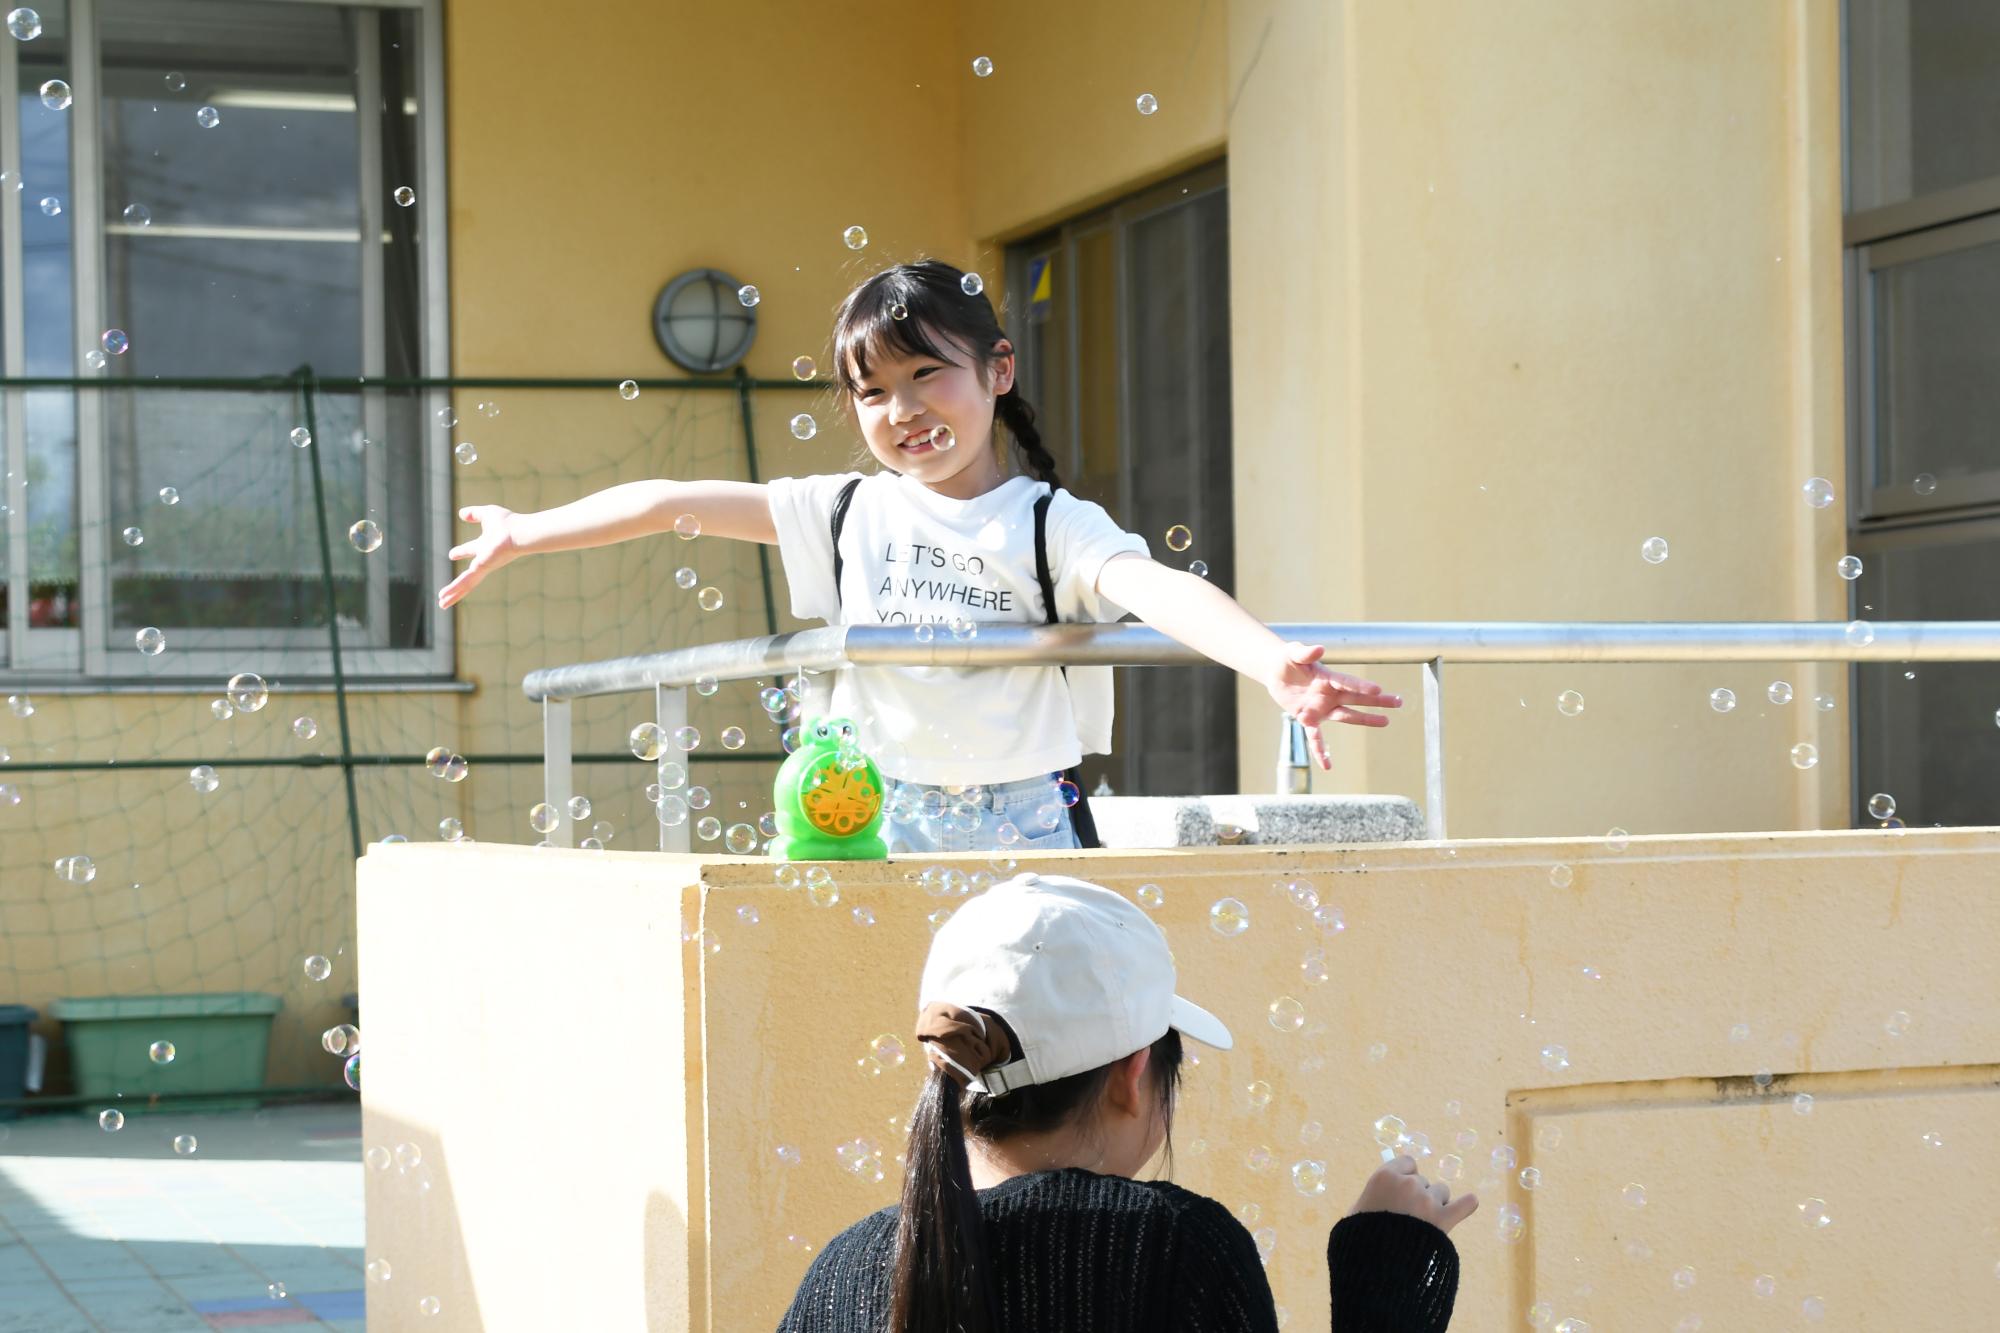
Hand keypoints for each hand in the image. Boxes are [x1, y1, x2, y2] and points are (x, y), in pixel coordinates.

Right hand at [438, 505, 523, 609]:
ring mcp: (483, 567)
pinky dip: (454, 590)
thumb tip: (462, 514)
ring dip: (453, 593)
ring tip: (441, 604)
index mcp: (486, 546)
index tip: (451, 554)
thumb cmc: (508, 524)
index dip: (462, 551)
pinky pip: (465, 582)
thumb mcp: (487, 514)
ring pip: (465, 583)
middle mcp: (485, 559)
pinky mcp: (481, 570)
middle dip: (457, 582)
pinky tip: (444, 597)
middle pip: (468, 574)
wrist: (518, 533)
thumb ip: (474, 513)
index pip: (471, 549)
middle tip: (446, 591)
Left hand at [1265, 643, 1401, 768]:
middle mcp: (1329, 694)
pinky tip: (1327, 765)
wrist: (1276, 671)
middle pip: (1356, 699)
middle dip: (1377, 701)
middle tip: (1398, 702)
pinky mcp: (1308, 719)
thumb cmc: (1288, 658)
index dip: (1361, 686)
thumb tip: (1319, 649)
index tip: (1378, 689)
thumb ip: (1306, 652)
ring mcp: (1321, 708)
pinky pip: (1316, 738)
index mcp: (1328, 677)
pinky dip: (1321, 751)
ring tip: (1386, 722)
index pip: (1347, 683)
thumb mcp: (1294, 653)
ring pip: (1347, 716)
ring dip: (1366, 720)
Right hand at [1347, 1155, 1477, 1234]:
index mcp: (1385, 1176)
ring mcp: (1428, 1200)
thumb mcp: (1358, 1211)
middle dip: (1418, 1194)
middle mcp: (1408, 1183)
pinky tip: (1468, 1203)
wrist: (1378, 1265)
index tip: (1401, 1191)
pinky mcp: (1444, 1218)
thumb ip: (1375, 1197)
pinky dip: (1467, 1204)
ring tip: (1426, 1223)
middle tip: (1409, 1216)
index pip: (1407, 1162)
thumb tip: (1385, 1195)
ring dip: (1436, 1203)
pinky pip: (1466, 1204)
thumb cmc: (1361, 1238)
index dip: (1405, 1176)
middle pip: (1423, 1180)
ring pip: (1441, 1192)